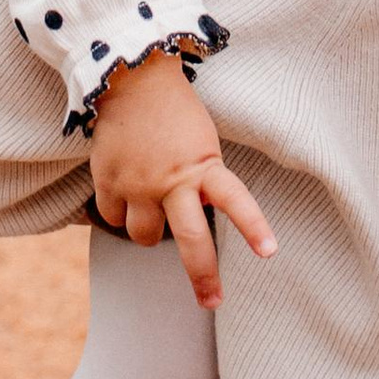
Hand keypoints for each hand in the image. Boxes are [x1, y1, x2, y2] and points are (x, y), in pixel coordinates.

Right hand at [87, 50, 275, 311]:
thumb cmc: (173, 111)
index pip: (236, 200)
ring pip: (143, 237)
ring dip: (147, 231)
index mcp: (204, 165)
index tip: (270, 252)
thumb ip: (202, 177)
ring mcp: (138, 184)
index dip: (253, 227)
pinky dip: (118, 212)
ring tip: (150, 209)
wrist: (130, 78)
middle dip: (202, 276)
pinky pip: (112, 218)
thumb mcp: (201, 140)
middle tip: (212, 301)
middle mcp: (172, 180)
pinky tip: (122, 193)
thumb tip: (199, 215)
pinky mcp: (108, 181)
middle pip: (190, 241)